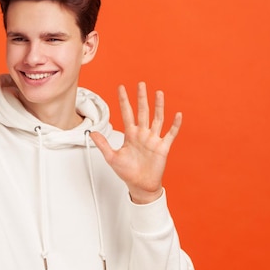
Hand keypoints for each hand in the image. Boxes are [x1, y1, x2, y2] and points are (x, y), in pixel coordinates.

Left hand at [90, 82, 181, 203]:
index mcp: (130, 135)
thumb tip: (91, 132)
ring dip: (158, 106)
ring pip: (157, 119)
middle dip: (141, 98)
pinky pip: (170, 134)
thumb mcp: (112, 158)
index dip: (124, 101)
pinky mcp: (163, 147)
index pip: (126, 113)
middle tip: (141, 84)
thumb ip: (103, 144)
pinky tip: (177, 114)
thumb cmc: (127, 172)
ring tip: (158, 93)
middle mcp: (142, 134)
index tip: (121, 88)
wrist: (140, 185)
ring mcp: (153, 139)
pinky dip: (175, 125)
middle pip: (142, 112)